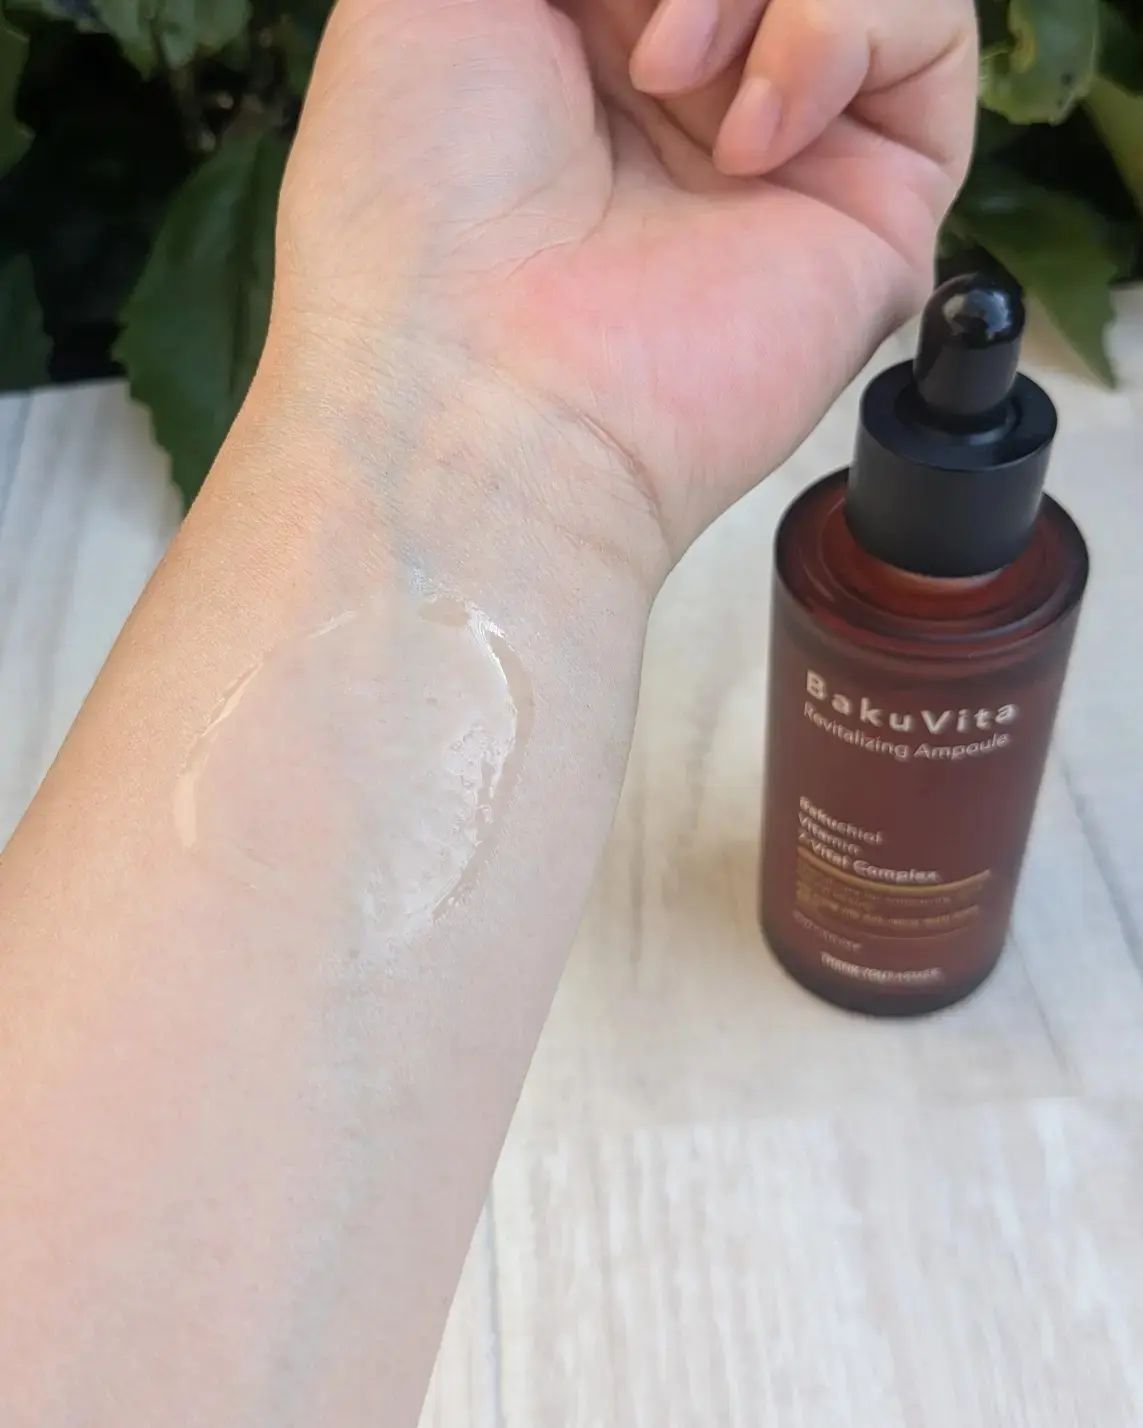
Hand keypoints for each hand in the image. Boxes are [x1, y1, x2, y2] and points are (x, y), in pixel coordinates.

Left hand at [273, 0, 976, 566]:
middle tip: (629, 46)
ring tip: (664, 76)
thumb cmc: (413, 203)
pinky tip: (744, 143)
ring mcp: (790, 143)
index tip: (580, 0)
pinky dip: (839, 33)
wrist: (479, 386)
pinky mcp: (878, 203)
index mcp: (588, 31)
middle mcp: (695, 87)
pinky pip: (930, 28)